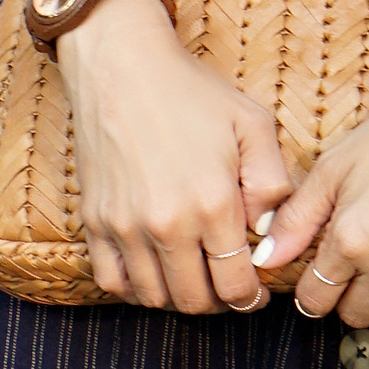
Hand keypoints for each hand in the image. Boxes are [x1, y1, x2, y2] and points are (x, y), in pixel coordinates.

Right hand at [56, 0, 294, 313]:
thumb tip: (267, 233)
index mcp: (213, 204)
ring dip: (178, 298)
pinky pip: (112, 281)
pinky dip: (135, 289)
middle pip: (196, 300)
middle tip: (227, 289)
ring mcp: (126, 226)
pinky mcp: (96, 221)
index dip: (250, 298)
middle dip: (218, 302)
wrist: (121, 66)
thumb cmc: (191, 92)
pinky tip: (153, 272)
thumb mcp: (253, 124)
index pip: (235, 283)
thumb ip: (273, 183)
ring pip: (155, 297)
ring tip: (193, 280)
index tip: (254, 294)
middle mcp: (167, 224)